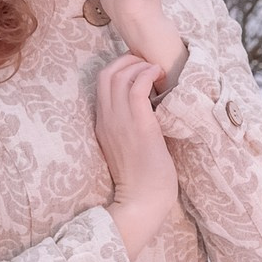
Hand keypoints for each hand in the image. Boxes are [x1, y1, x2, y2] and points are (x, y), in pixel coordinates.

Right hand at [93, 52, 177, 259]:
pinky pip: (137, 87)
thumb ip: (131, 126)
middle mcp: (107, 120)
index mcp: (102, 124)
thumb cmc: (144, 178)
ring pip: (120, 76)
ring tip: (156, 71)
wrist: (143, 201)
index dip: (119, 68)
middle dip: (128, 60)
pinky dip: (147, 74)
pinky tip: (159, 76)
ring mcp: (120, 122)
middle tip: (148, 65)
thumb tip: (150, 109)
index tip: (139, 69)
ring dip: (140, 66)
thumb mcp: (129, 146)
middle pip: (107, 73)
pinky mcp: (139, 125)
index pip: (101, 83)